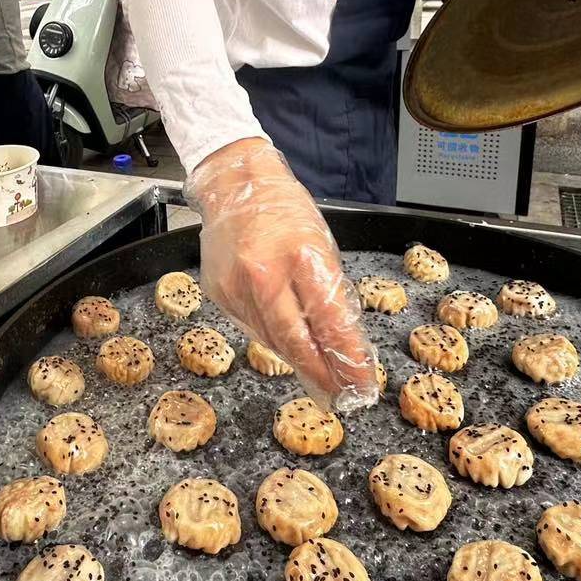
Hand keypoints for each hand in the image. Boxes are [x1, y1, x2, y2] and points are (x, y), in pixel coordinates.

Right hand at [188, 139, 378, 411]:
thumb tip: (339, 341)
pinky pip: (251, 327)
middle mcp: (264, 274)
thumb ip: (329, 291)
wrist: (234, 184)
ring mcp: (236, 286)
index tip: (362, 382)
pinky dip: (272, 339)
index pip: (330, 321)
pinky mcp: (218, 293)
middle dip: (322, 374)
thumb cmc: (285, 210)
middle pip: (295, 342)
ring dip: (298, 361)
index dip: (348, 358)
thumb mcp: (321, 244)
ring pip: (271, 340)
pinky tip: (287, 346)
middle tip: (341, 396)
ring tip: (319, 378)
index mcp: (301, 256)